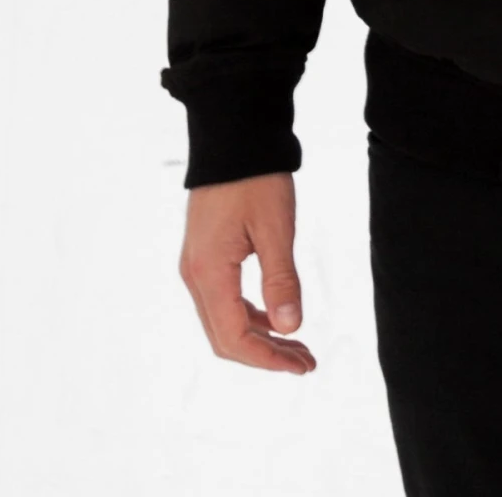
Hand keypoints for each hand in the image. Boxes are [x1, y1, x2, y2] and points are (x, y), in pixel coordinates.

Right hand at [177, 171, 316, 372]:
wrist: (233, 137)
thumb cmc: (255, 178)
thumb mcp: (276, 228)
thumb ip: (281, 280)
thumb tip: (290, 328)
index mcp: (209, 272)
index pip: (234, 337)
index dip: (268, 359)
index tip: (302, 364)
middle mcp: (195, 275)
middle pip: (225, 336)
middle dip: (265, 355)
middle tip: (306, 361)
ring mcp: (197, 265)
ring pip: (223, 320)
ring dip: (259, 337)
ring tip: (297, 345)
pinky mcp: (205, 255)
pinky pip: (224, 299)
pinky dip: (250, 315)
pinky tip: (276, 316)